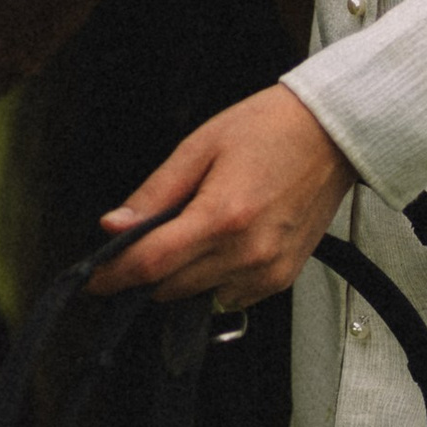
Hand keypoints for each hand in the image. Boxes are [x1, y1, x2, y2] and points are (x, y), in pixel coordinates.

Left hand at [93, 84, 354, 311]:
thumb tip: (114, 226)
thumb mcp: (199, 147)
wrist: (332, 134)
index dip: (114, 276)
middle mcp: (247, 253)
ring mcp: (268, 271)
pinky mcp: (283, 279)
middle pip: (170, 288)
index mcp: (222, 216)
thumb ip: (155, 193)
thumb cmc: (269, 129)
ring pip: (199, 297)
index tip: (94, 279)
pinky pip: (231, 297)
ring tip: (196, 230)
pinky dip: (214, 279)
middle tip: (145, 240)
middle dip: (147, 271)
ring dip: (182, 276)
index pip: (151, 264)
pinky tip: (223, 242)